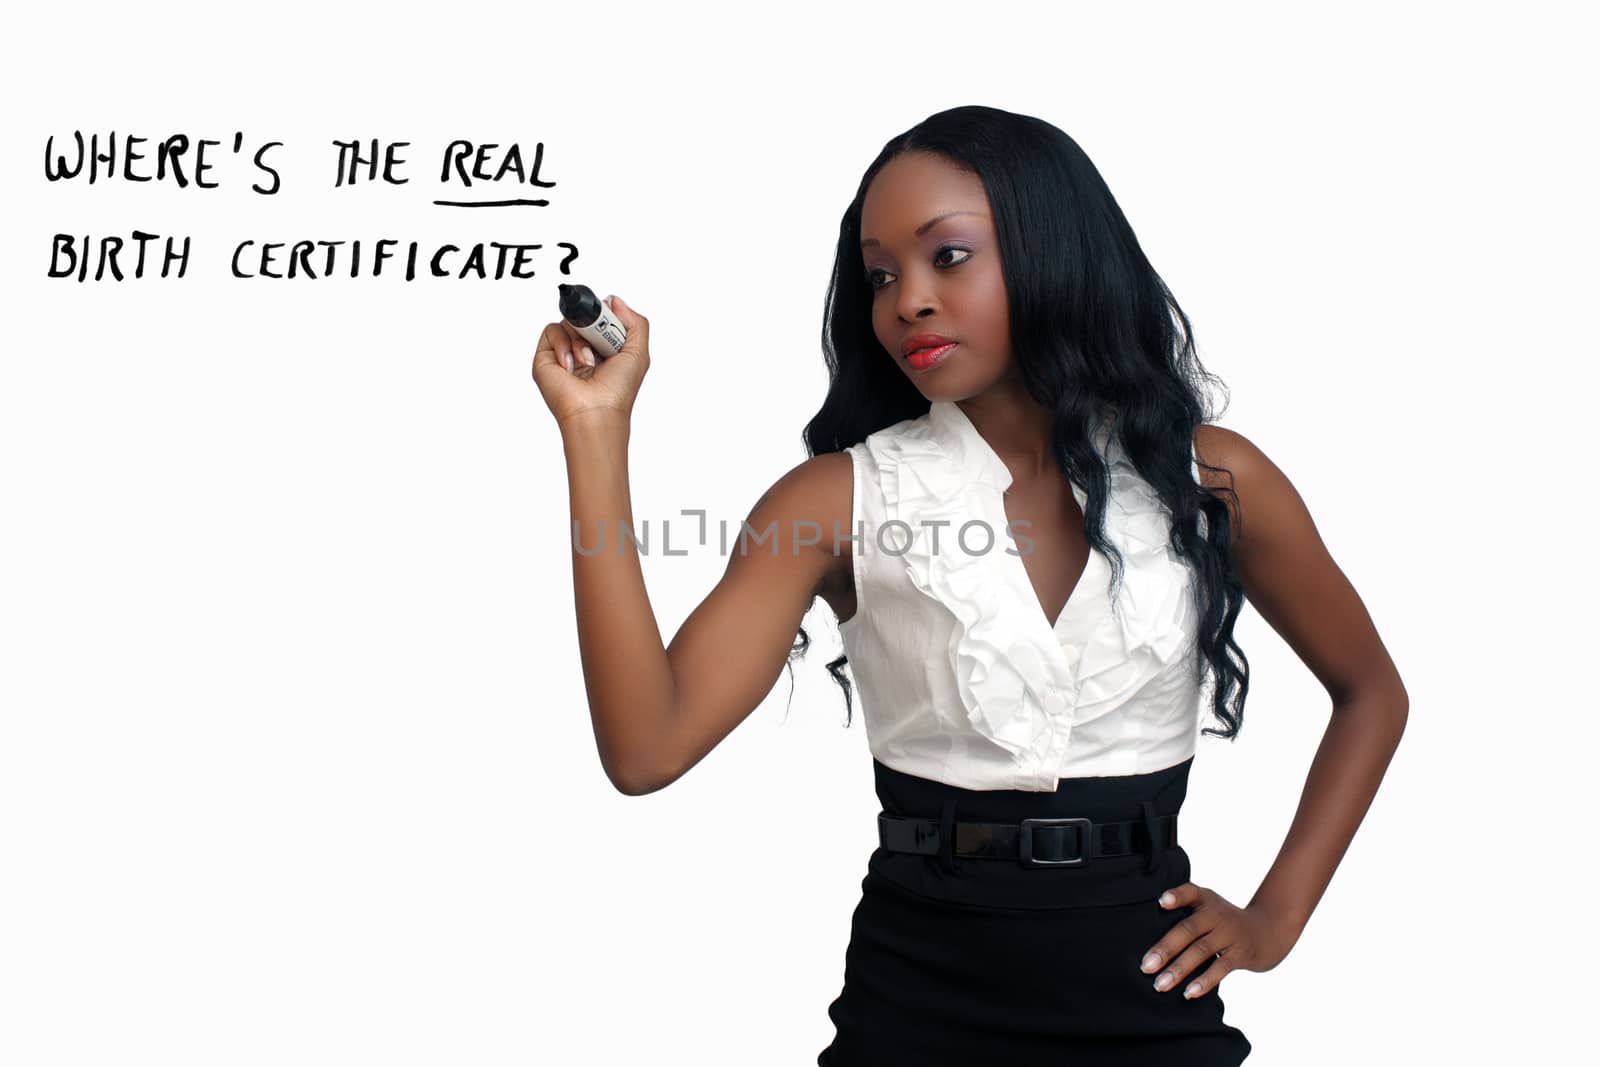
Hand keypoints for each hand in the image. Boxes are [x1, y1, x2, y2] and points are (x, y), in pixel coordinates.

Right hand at [530, 293, 650, 429]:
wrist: (596, 411)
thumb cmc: (618, 390)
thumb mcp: (638, 352)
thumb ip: (635, 322)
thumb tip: (613, 300)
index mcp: (606, 347)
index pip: (602, 316)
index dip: (605, 315)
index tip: (609, 321)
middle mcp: (585, 348)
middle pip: (584, 315)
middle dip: (593, 324)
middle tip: (599, 340)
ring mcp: (564, 352)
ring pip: (568, 321)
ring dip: (580, 339)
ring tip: (587, 362)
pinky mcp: (546, 356)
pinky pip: (551, 330)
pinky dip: (562, 344)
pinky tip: (570, 366)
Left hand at [1138, 882, 1300, 999]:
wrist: (1268, 932)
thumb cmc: (1225, 923)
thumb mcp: (1208, 909)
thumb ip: (1184, 916)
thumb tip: (1151, 944)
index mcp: (1206, 900)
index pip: (1190, 892)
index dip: (1176, 896)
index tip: (1160, 902)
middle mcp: (1217, 914)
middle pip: (1188, 929)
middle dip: (1165, 949)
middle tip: (1145, 966)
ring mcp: (1230, 933)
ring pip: (1201, 951)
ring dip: (1179, 969)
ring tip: (1159, 985)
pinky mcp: (1241, 953)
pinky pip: (1221, 968)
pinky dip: (1204, 981)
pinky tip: (1188, 992)